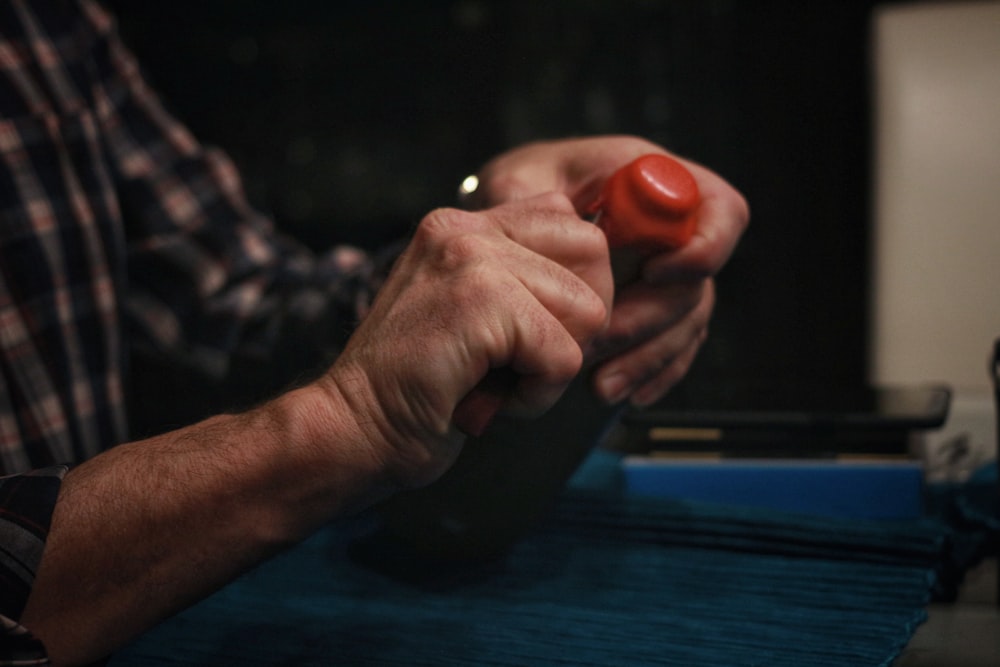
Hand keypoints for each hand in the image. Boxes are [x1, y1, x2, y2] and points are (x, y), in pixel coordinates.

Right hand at [321, 194, 612, 488]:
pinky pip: (565, 356)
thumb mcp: (470, 314)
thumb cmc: (418, 387)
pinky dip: (537, 397)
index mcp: (463, 226)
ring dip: (554, 365)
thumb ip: (519, 284)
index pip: (569, 221)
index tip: (535, 335)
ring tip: (496, 380)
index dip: (574, 287)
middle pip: (593, 254)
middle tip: (520, 361)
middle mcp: (466, 228)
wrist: (352, 429)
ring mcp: (471, 259)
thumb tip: (598, 293)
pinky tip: (489, 399)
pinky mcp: (481, 303)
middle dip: (577, 322)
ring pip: (588, 309)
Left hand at [466, 135, 748, 405]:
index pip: (718, 208)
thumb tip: (534, 233)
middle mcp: (674, 227)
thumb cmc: (523, 188)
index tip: (652, 272)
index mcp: (652, 179)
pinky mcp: (660, 310)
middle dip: (650, 321)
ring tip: (602, 386)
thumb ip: (528, 199)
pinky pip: (676, 347)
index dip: (699, 246)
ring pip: (687, 322)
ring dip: (647, 358)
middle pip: (697, 281)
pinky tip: (625, 394)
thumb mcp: (515, 180)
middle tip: (600, 346)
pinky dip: (653, 373)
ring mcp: (672, 271)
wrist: (517, 218)